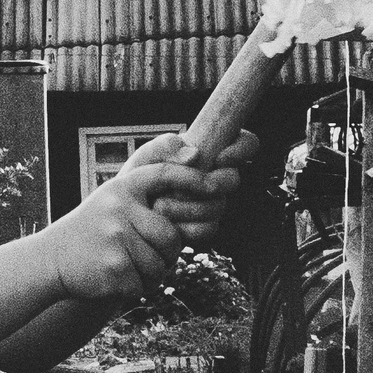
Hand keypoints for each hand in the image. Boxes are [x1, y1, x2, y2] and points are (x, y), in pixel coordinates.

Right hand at [34, 158, 186, 301]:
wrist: (53, 259)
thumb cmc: (93, 230)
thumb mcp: (113, 200)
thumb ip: (146, 195)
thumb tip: (196, 170)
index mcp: (122, 188)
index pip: (164, 174)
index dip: (193, 178)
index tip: (215, 188)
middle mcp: (119, 209)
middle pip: (171, 237)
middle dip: (167, 254)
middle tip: (148, 257)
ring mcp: (116, 239)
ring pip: (160, 266)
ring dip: (151, 274)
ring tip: (126, 267)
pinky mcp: (114, 269)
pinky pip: (144, 285)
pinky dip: (136, 289)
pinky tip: (116, 279)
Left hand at [122, 129, 255, 245]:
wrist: (126, 209)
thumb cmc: (140, 175)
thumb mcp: (148, 154)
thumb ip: (167, 146)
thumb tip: (195, 155)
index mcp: (210, 151)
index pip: (245, 143)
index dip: (241, 149)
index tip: (220, 157)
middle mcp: (216, 176)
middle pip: (234, 179)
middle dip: (213, 184)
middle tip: (189, 186)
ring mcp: (212, 203)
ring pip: (219, 206)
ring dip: (189, 207)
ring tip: (162, 205)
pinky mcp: (204, 226)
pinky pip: (208, 229)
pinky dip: (186, 227)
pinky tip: (169, 222)